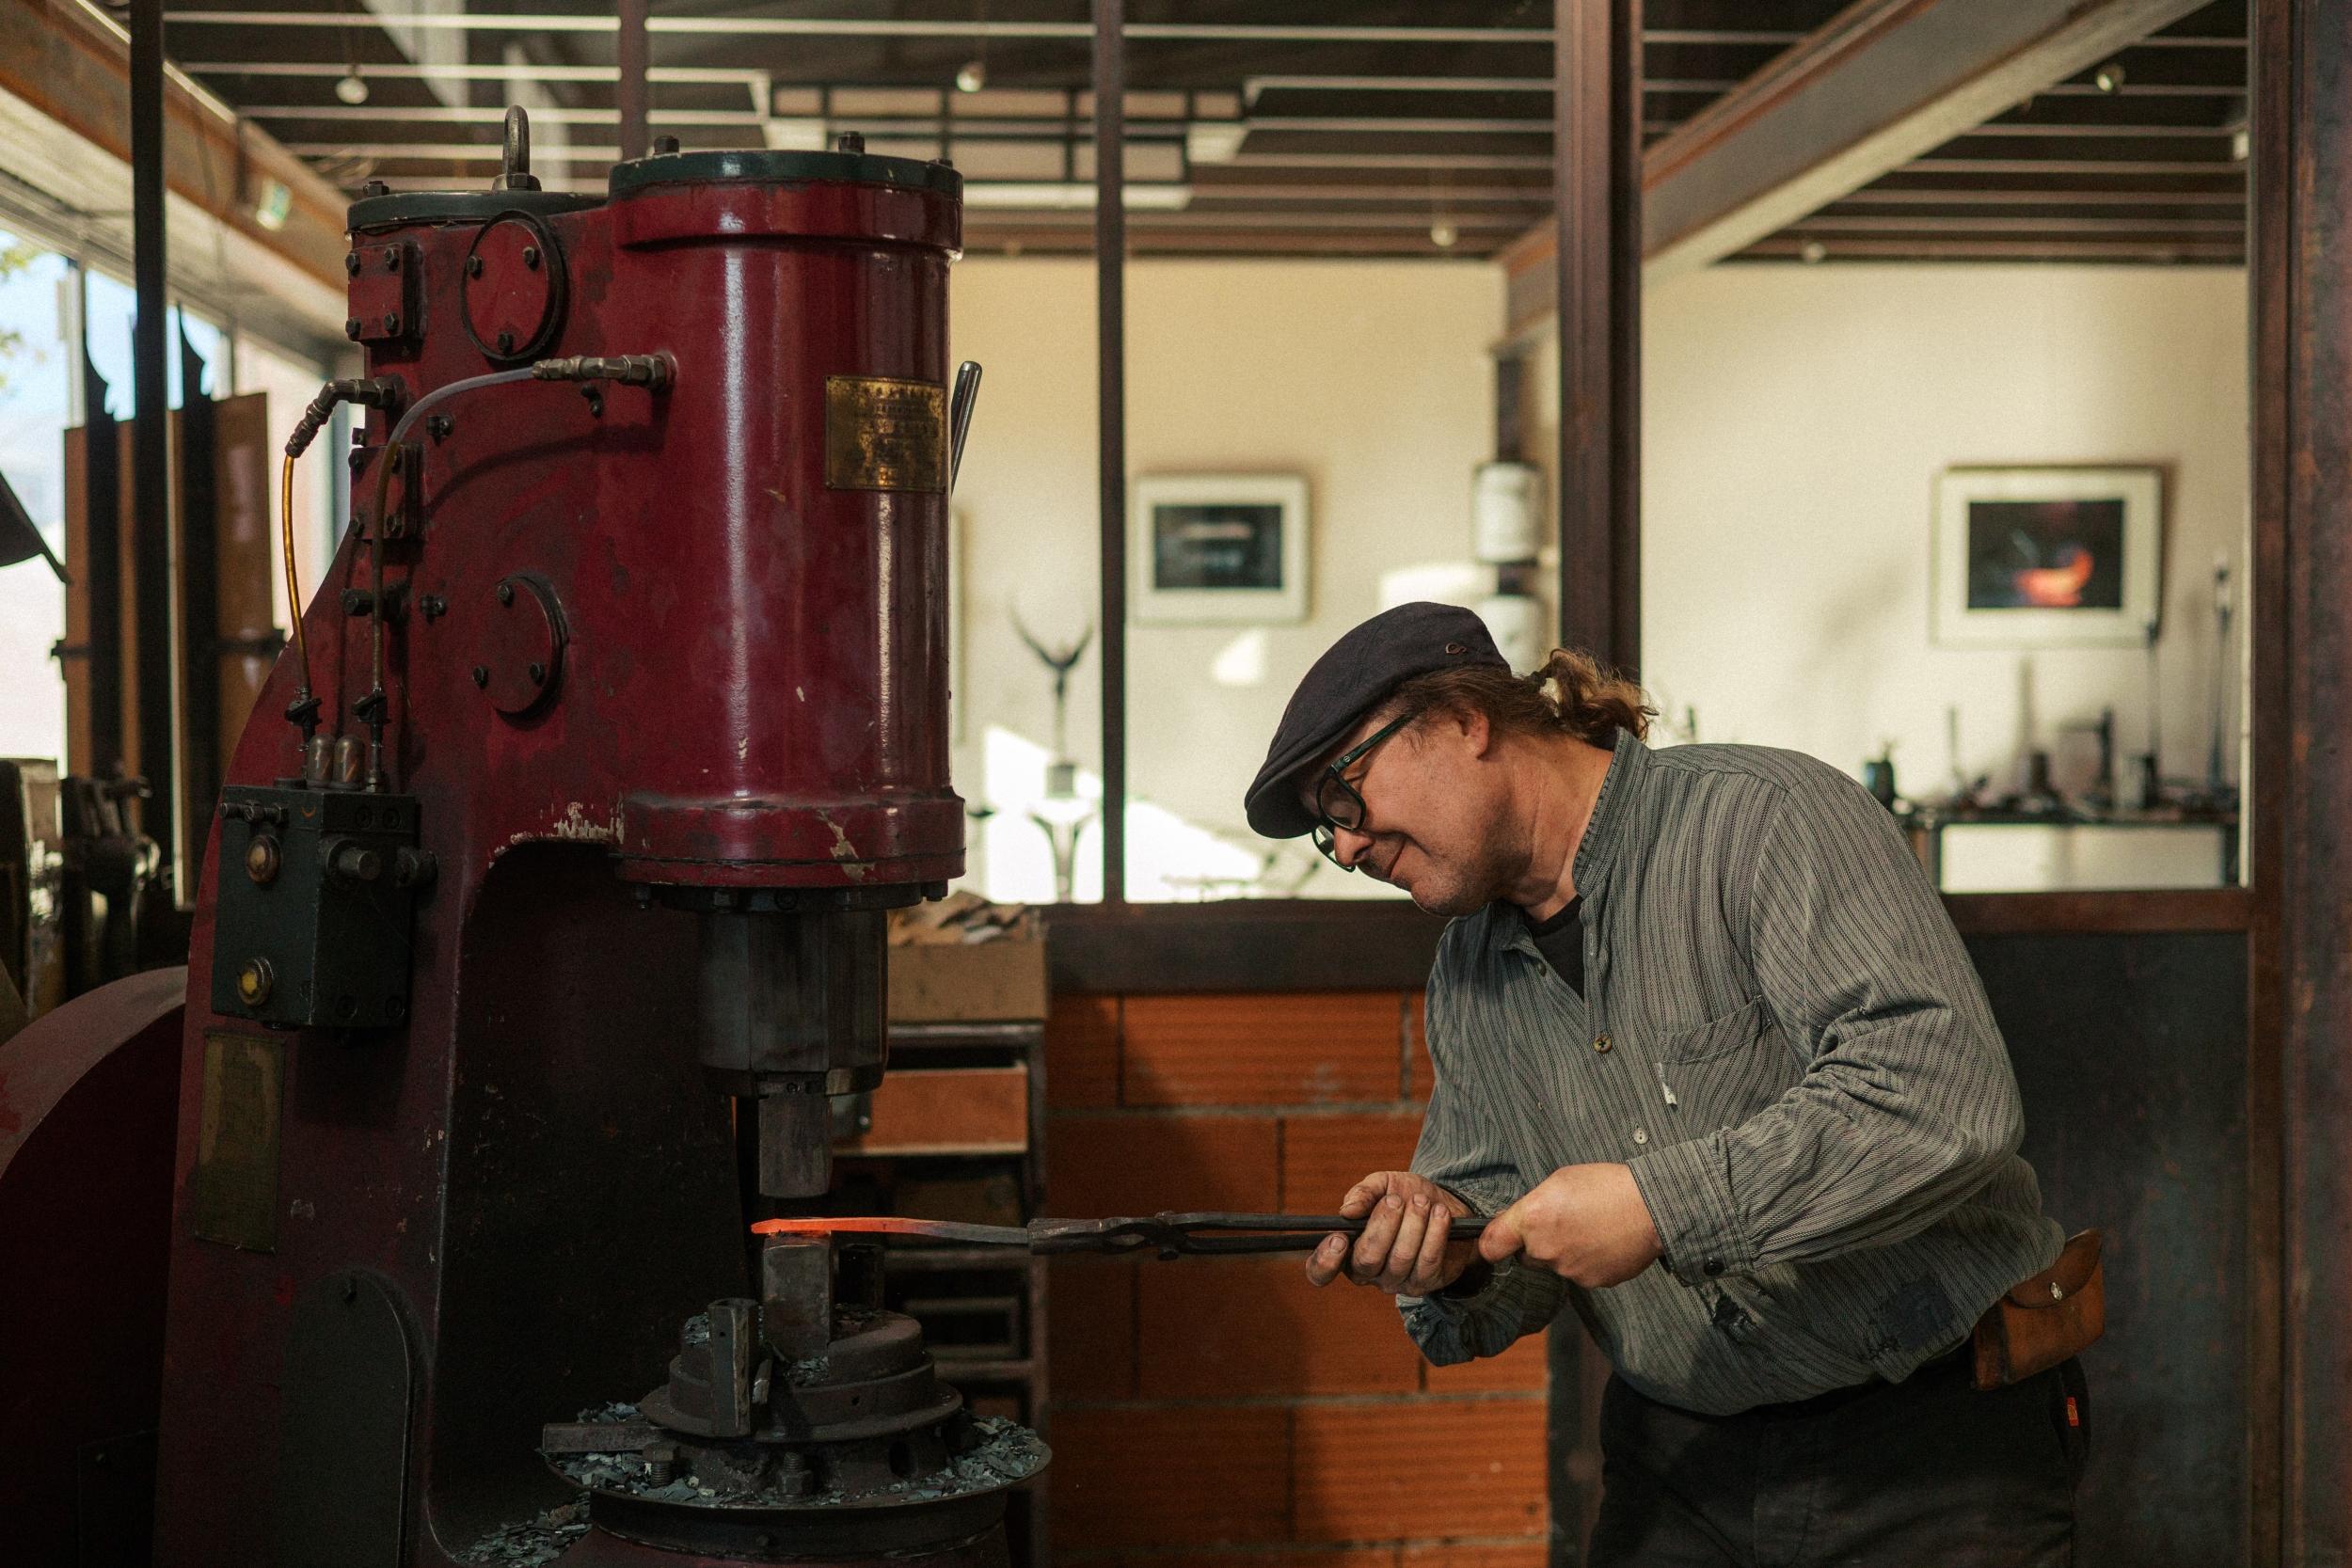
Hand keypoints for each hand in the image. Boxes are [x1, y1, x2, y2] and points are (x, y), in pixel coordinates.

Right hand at [1303, 1170, 1474, 1295]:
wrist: (1446, 1207)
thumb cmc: (1407, 1197)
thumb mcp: (1383, 1185)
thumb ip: (1363, 1192)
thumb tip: (1347, 1210)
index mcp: (1347, 1250)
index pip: (1320, 1271)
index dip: (1325, 1261)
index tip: (1340, 1238)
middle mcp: (1368, 1272)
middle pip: (1368, 1259)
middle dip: (1383, 1225)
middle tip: (1396, 1200)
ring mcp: (1397, 1281)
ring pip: (1401, 1258)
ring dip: (1414, 1223)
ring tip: (1422, 1201)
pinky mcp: (1426, 1283)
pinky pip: (1428, 1261)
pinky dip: (1435, 1233)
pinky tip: (1439, 1214)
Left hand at [1478, 1163, 1662, 1288]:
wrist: (1651, 1208)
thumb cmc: (1607, 1186)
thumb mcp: (1560, 1180)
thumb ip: (1532, 1205)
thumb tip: (1521, 1222)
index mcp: (1532, 1219)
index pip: (1491, 1246)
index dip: (1492, 1243)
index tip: (1498, 1240)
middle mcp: (1545, 1249)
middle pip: (1528, 1255)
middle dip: (1539, 1243)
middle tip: (1564, 1222)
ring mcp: (1569, 1270)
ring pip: (1556, 1264)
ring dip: (1566, 1252)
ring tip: (1592, 1228)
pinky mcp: (1592, 1283)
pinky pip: (1580, 1274)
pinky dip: (1588, 1261)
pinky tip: (1604, 1242)